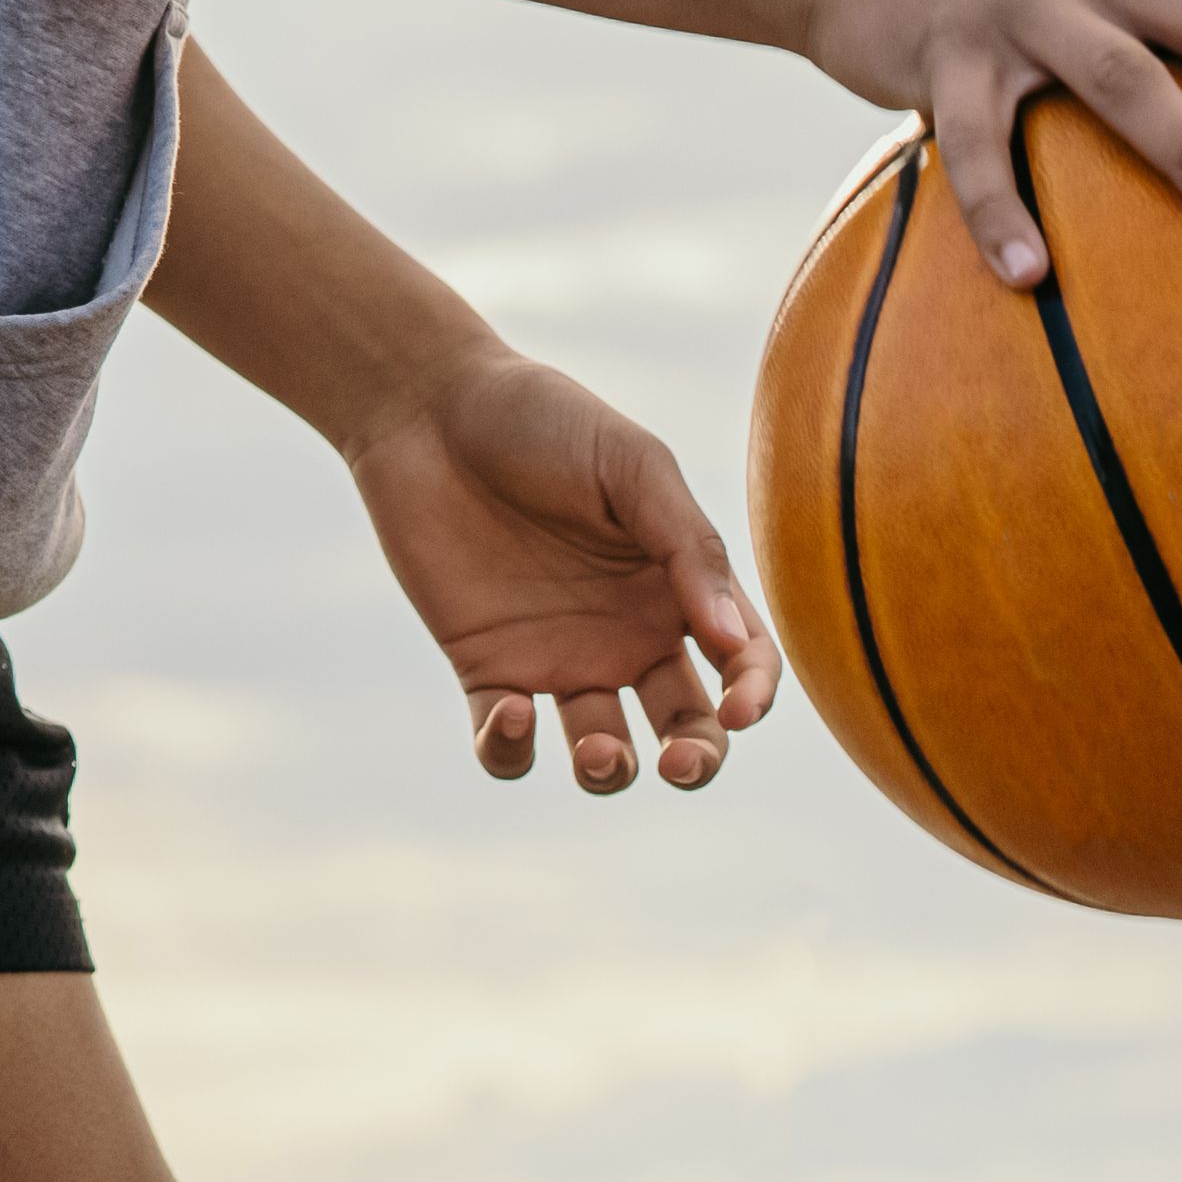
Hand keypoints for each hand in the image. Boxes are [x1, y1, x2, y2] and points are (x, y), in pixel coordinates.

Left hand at [338, 349, 775, 791]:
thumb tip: (729, 640)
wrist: (428, 409)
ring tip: (599, 751)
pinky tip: (512, 714)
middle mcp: (627, 634)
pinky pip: (507, 746)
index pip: (740, 660)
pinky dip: (513, 752)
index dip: (753, 695)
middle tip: (680, 763)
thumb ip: (689, 547)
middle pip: (686, 727)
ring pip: (604, 753)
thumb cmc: (542, 420)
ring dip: (612, 772)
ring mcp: (558, 659)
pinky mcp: (487, 672)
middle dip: (696, 759)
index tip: (739, 708)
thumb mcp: (633, 466)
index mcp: (676, 585)